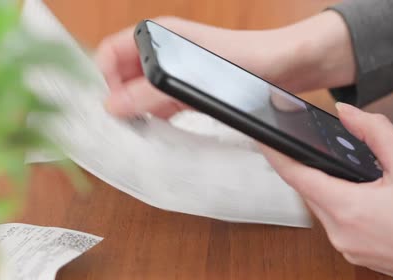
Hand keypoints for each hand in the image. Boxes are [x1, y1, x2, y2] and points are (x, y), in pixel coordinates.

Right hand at [96, 12, 354, 117]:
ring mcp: (176, 71)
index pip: (111, 52)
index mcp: (159, 35)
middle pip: (123, 75)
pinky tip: (165, 128)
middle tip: (126, 125)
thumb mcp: (194, 80)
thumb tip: (114, 106)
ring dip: (140, 111)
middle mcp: (163, 51)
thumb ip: (152, 92)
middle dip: (121, 99)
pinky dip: (158, 117)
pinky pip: (162, 104)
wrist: (287, 67)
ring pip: (141, 92)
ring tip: (144, 130)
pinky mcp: (189, 90)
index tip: (113, 107)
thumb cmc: (247, 61)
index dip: (105, 78)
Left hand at [261, 103, 392, 279]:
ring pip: (324, 207)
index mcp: (347, 209)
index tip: (261, 136)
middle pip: (310, 191)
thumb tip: (346, 112)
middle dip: (314, 166)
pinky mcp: (359, 256)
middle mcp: (340, 234)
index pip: (295, 175)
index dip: (275, 153)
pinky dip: (343, 205)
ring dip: (331, 186)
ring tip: (356, 170)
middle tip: (322, 145)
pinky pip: (339, 224)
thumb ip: (374, 132)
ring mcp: (349, 249)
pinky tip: (366, 194)